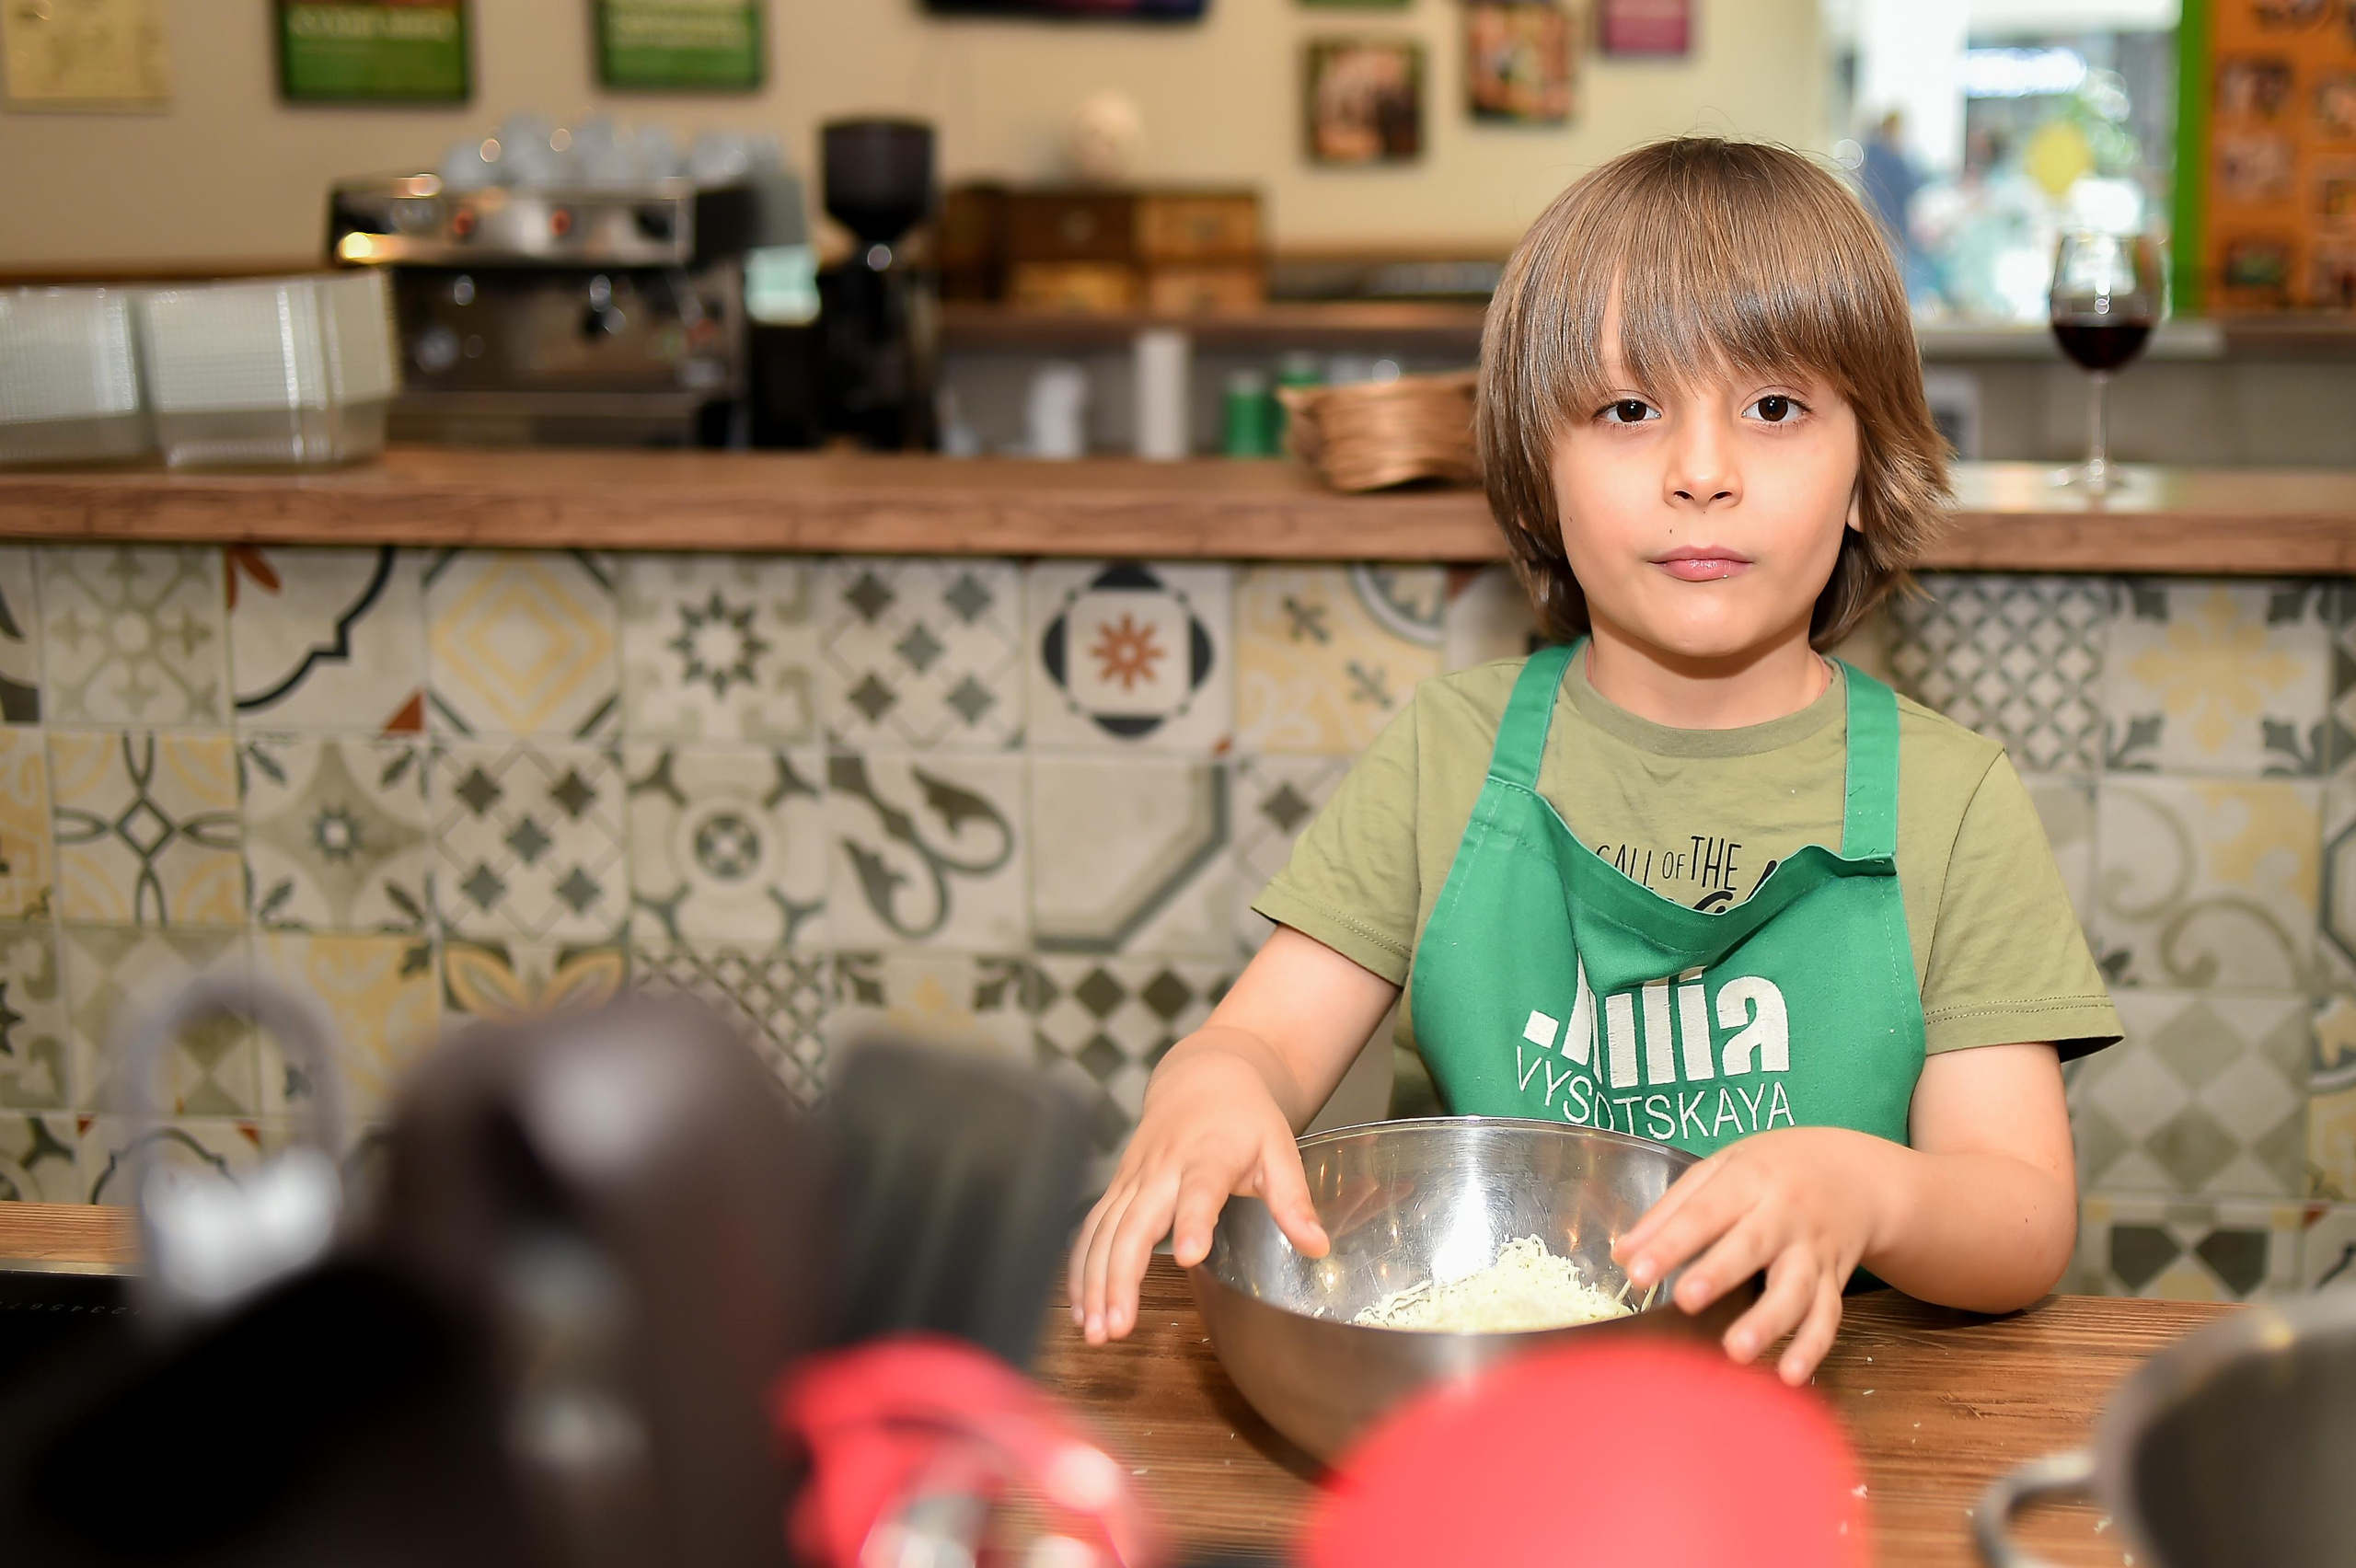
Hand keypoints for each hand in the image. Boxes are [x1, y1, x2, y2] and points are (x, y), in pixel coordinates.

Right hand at [1068, 1038, 1329, 1345]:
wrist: (1203, 1077)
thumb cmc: (1245, 1118)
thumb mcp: (1279, 1151)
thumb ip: (1293, 1201)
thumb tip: (1317, 1246)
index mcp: (1209, 1155)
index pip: (1200, 1189)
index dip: (1193, 1220)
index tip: (1189, 1255)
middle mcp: (1162, 1168)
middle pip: (1134, 1223)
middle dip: (1120, 1276)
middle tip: (1118, 1326)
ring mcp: (1133, 1178)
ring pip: (1103, 1231)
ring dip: (1094, 1282)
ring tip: (1096, 1331)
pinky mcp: (1117, 1187)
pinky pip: (1090, 1230)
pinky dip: (1080, 1269)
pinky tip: (1082, 1308)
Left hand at [1610, 1127, 1895, 1384]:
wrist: (1855, 1175)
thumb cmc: (1774, 1169)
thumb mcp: (1724, 1167)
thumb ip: (1672, 1209)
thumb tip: (1624, 1253)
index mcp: (1750, 1180)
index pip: (1703, 1212)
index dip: (1670, 1243)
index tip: (1636, 1272)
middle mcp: (1785, 1216)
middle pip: (1752, 1246)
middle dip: (1718, 1274)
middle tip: (1686, 1300)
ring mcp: (1813, 1252)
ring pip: (1795, 1289)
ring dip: (1768, 1323)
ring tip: (1736, 1352)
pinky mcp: (1835, 1281)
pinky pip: (1828, 1317)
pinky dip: (1812, 1348)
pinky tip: (1789, 1375)